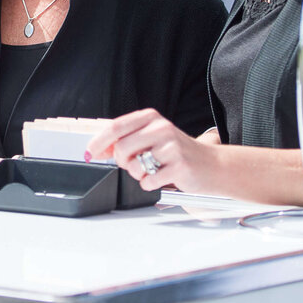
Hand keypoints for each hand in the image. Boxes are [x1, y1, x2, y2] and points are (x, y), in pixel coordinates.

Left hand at [85, 108, 217, 192]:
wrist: (214, 166)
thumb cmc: (179, 152)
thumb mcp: (153, 137)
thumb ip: (127, 139)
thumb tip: (100, 148)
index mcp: (151, 118)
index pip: (115, 127)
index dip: (98, 142)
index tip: (89, 153)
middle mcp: (161, 128)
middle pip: (121, 148)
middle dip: (121, 162)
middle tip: (131, 164)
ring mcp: (171, 147)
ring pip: (133, 166)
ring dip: (137, 174)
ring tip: (151, 170)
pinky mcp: (179, 166)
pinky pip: (148, 181)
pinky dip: (149, 184)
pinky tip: (161, 178)